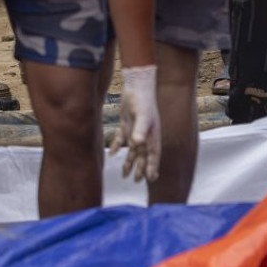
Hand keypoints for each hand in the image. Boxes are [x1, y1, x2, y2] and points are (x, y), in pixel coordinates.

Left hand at [111, 65, 160, 182]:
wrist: (137, 85)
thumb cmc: (142, 101)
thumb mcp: (142, 116)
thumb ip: (139, 130)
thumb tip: (136, 144)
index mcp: (152, 135)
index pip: (153, 154)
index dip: (152, 167)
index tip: (151, 179)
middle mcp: (145, 134)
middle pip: (143, 155)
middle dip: (140, 168)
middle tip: (137, 181)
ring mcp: (136, 130)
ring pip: (133, 150)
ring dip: (129, 162)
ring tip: (124, 175)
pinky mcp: (127, 124)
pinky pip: (122, 139)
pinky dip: (118, 147)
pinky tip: (112, 154)